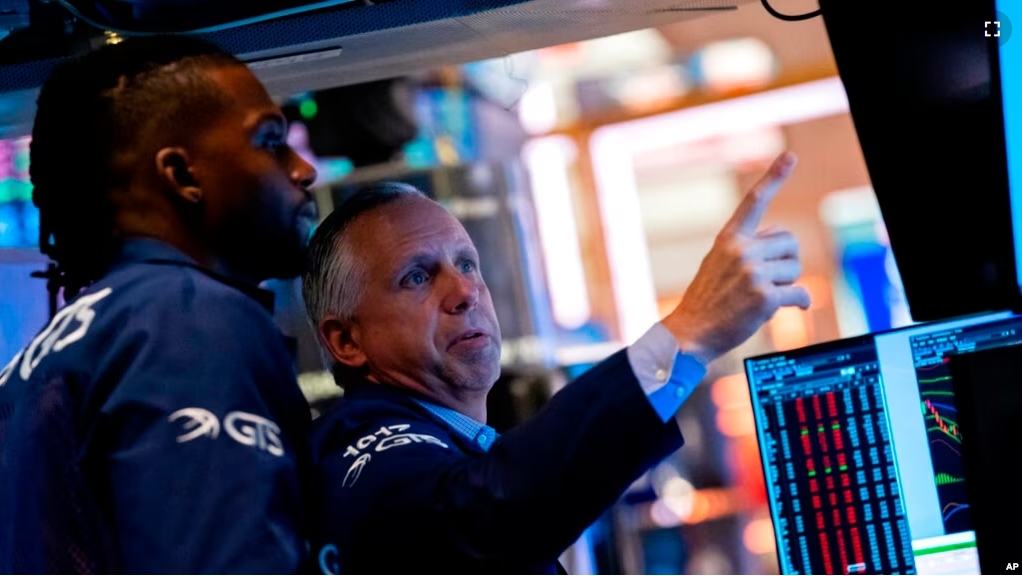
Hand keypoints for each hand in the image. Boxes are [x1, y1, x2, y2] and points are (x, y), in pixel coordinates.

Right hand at [661, 152, 810, 365]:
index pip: (754, 201)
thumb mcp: (717, 264)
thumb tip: (782, 246)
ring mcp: (753, 273)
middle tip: (771, 278)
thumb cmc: (706, 301)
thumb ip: (745, 249)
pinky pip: (800, 294)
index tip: (791, 156)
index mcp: (728, 239)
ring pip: (795, 269)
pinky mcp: (765, 297)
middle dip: (787, 260)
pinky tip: (786, 308)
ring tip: (763, 296)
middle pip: (790, 242)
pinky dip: (799, 304)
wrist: (690, 332)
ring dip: (787, 284)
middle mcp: (741, 251)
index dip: (774, 176)